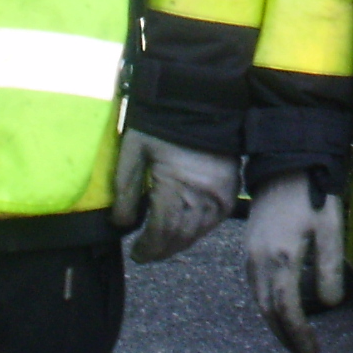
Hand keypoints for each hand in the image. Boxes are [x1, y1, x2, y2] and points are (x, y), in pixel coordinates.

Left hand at [110, 130, 239, 262]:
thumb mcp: (133, 152)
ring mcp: (220, 192)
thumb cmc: (160, 123)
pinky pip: (215, 220)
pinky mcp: (230, 187)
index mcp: (176, 183)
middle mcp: (203, 193)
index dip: (147, 247)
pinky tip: (184, 230)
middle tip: (146, 253)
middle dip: (161, 250)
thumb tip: (122, 224)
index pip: (162, 230)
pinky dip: (198, 230)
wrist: (198, 99)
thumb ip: (125, 191)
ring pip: (199, 232)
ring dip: (179, 243)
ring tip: (162, 245)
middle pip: (181, 236)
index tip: (135, 253)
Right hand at [245, 171, 345, 352]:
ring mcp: (250, 256)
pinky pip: (256, 287)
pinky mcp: (249, 249)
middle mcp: (259, 262)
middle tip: (306, 351)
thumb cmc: (312, 194)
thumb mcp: (330, 229)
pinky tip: (282, 307)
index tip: (312, 350)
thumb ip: (330, 268)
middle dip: (287, 335)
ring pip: (259, 301)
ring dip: (276, 322)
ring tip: (296, 335)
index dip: (298, 334)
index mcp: (281, 259)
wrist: (284, 165)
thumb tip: (329, 304)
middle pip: (269, 312)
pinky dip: (269, 304)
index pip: (286, 310)